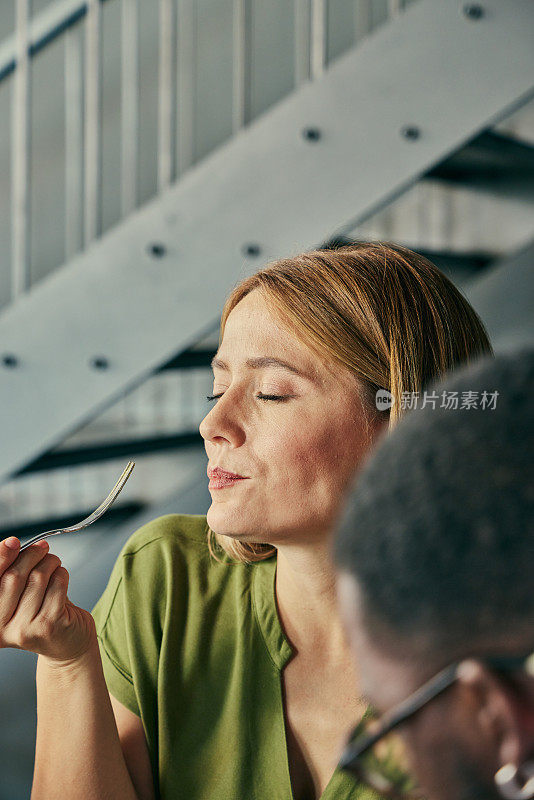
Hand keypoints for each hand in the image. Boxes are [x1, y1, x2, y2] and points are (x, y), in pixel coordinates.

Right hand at [0, 537, 96, 663]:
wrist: (65, 644)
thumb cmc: (40, 613)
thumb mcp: (18, 595)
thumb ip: (10, 572)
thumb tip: (12, 544)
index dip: (1, 557)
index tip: (13, 541)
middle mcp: (1, 628)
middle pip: (14, 576)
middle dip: (31, 555)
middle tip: (42, 548)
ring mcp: (25, 629)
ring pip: (38, 577)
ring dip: (50, 562)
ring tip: (53, 564)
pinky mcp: (49, 625)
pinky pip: (57, 584)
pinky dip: (62, 574)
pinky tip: (61, 579)